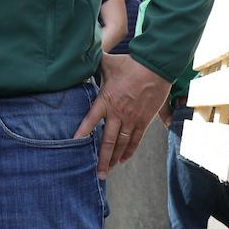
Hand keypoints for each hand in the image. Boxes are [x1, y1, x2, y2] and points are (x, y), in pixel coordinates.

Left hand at [74, 53, 171, 179]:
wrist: (155, 67)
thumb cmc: (130, 63)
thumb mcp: (108, 63)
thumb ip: (94, 63)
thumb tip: (81, 55)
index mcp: (106, 100)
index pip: (90, 120)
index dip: (82, 132)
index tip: (74, 144)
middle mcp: (118, 113)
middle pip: (107, 141)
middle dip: (102, 159)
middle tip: (97, 173)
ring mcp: (132, 119)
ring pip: (122, 144)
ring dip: (115, 158)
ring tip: (109, 170)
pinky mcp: (144, 120)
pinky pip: (136, 140)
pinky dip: (129, 151)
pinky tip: (124, 159)